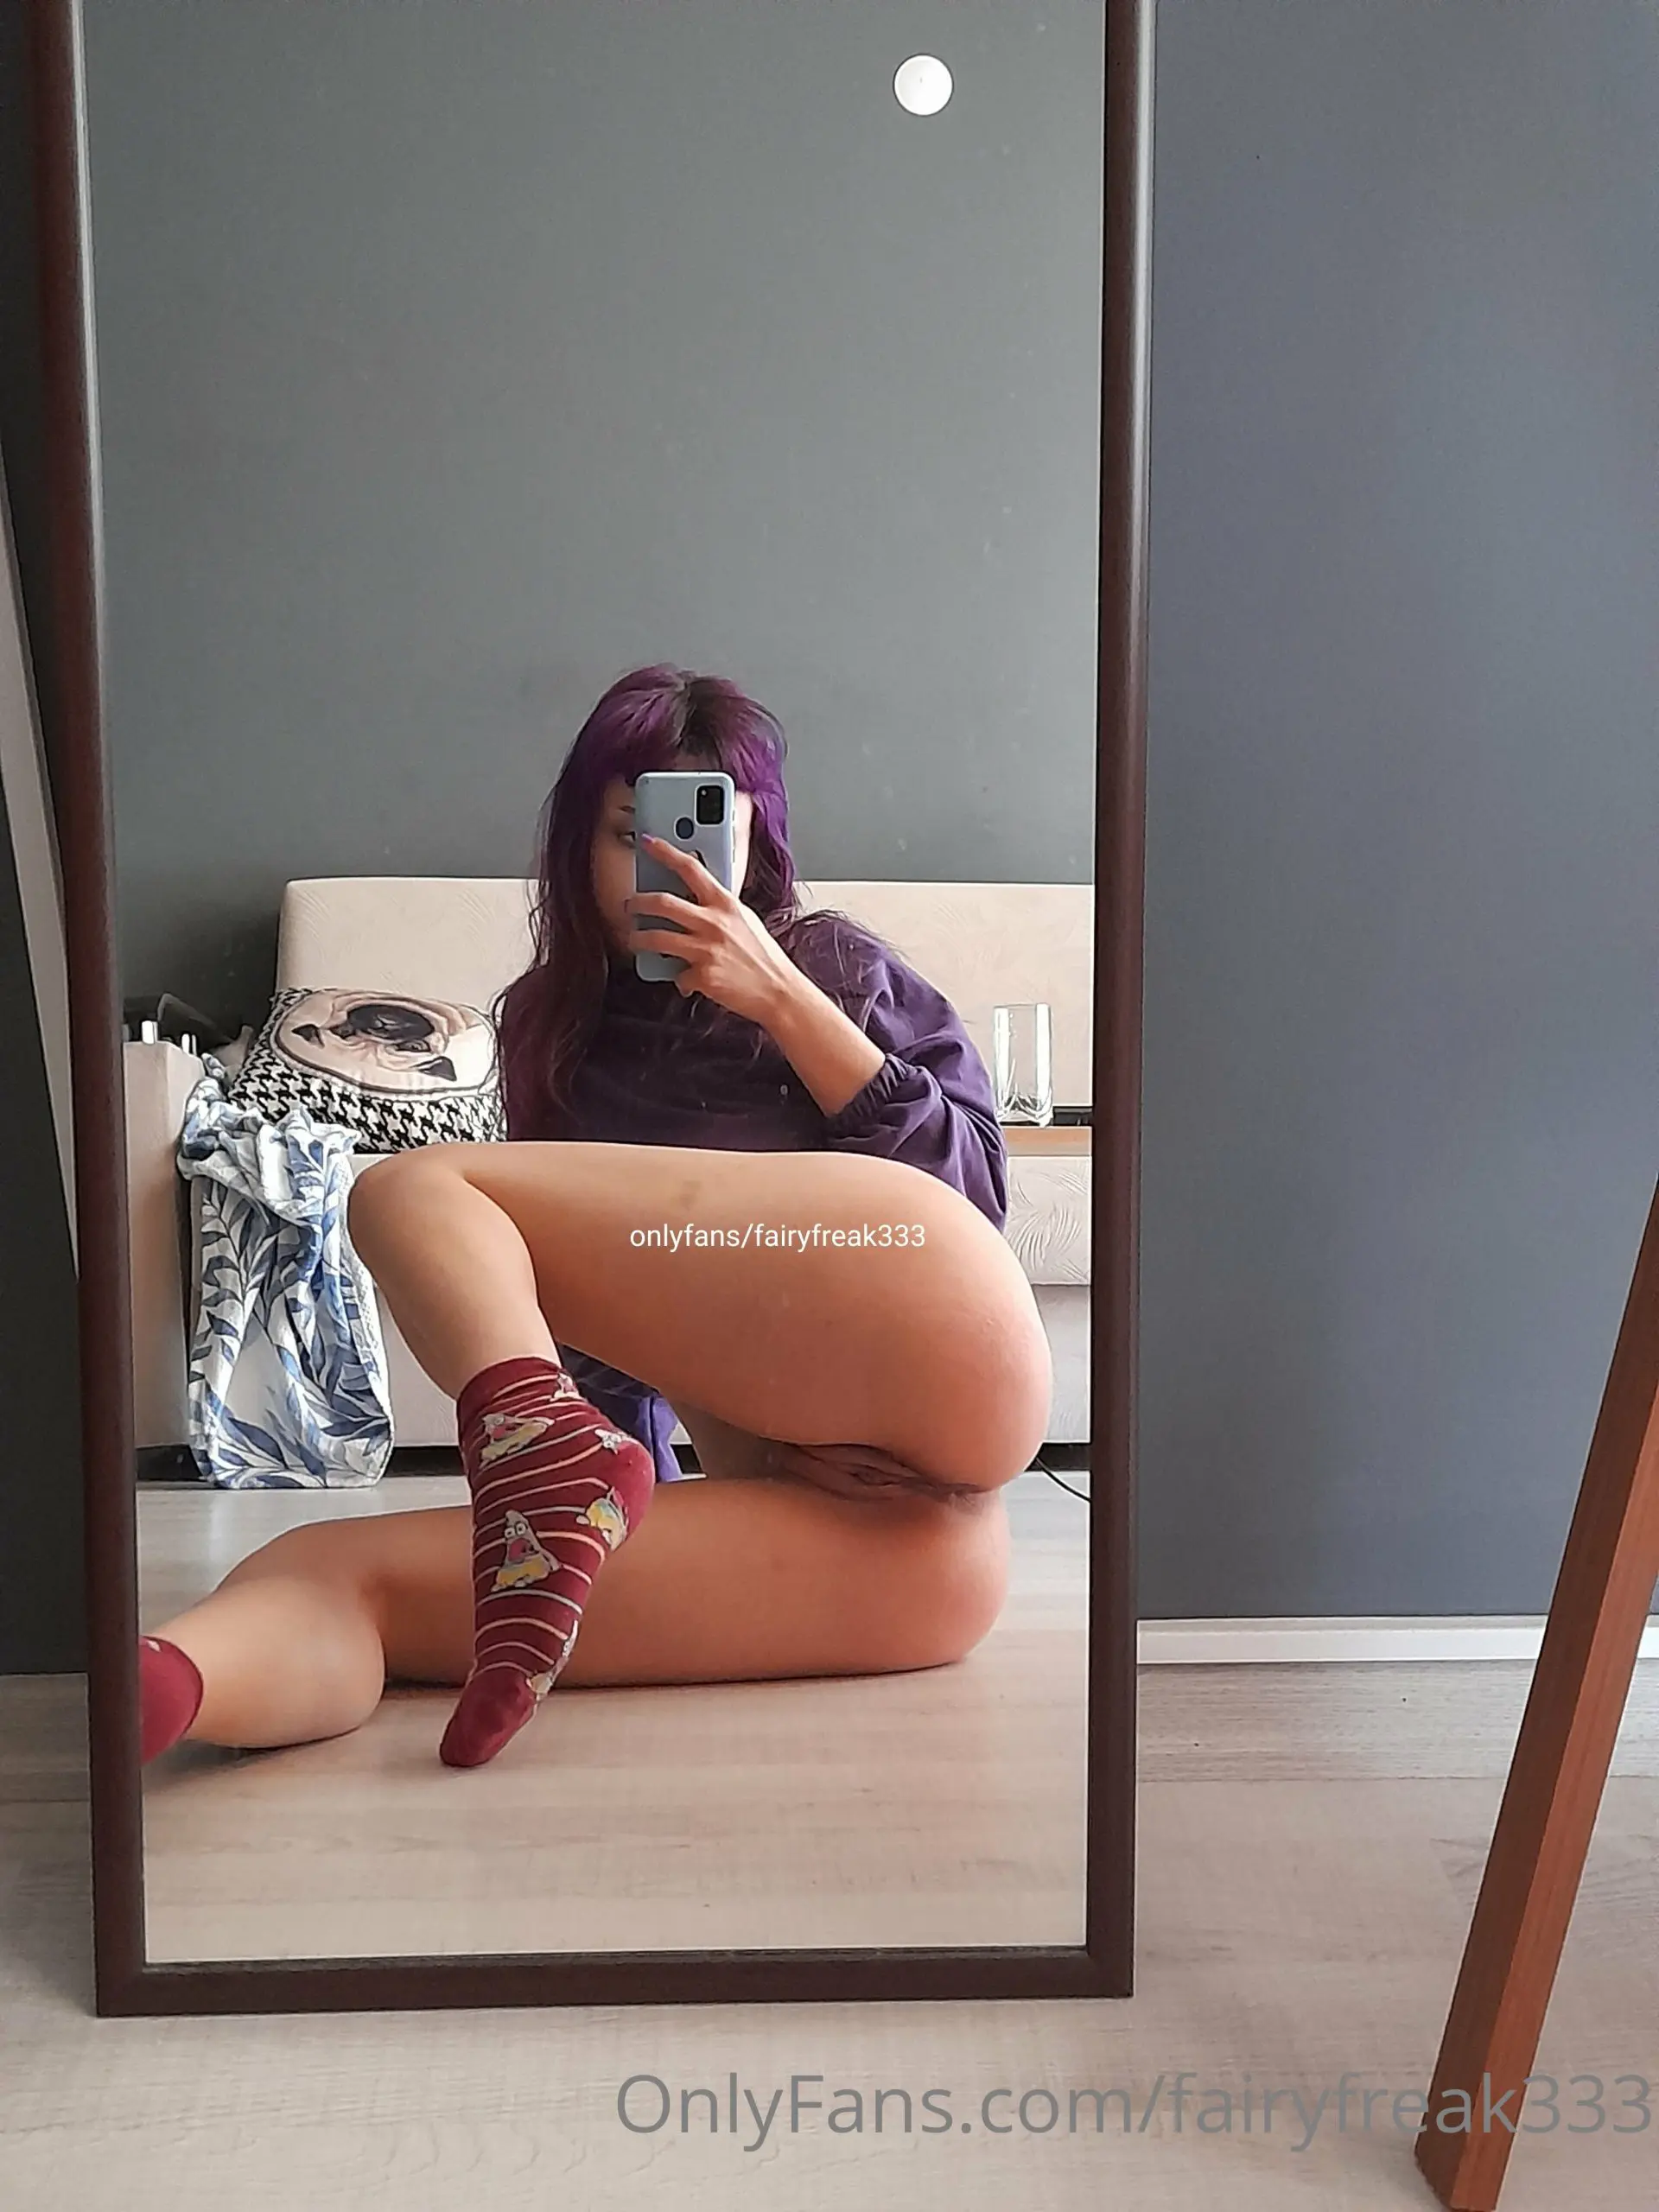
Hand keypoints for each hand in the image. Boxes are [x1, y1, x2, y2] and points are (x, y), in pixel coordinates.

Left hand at [626, 835, 804, 1026]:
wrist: (778, 991)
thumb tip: (696, 901)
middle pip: (662, 903)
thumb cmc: (764, 957)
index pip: (690, 868)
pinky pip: (676, 975)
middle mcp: (713, 923)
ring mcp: (705, 949)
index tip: (648, 844)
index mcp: (725, 903)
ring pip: (655, 938)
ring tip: (634, 940)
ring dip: (637, 939)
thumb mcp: (745, 920)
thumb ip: (721, 909)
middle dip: (638, 902)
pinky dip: (678, 979)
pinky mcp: (701, 976)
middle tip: (630, 905)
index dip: (665, 852)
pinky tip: (685, 981)